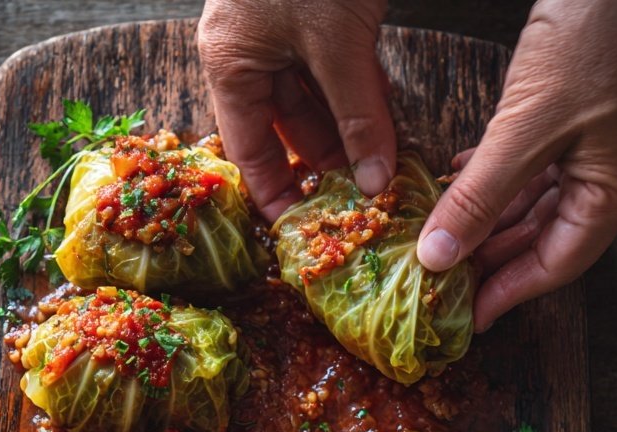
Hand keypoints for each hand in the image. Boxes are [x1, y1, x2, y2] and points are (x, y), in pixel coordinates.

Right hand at [198, 0, 394, 221]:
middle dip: (328, 159)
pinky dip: (358, 90)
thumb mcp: (338, 43)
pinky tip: (385, 112)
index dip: (277, 194)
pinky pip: (333, 65)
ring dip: (350, 126)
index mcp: (230, 64)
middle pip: (287, 127)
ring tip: (382, 158)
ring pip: (315, 97)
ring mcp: (281, 31)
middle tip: (362, 192)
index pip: (250, 151)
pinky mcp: (314, 12)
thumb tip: (375, 180)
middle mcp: (249, 51)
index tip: (304, 226)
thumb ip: (359, 115)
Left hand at [417, 0, 616, 331]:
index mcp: (615, 192)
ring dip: (486, 219)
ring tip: (440, 236)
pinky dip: (495, 179)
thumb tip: (438, 256)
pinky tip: (458, 180)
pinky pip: (533, 166)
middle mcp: (612, 177)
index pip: (555, 266)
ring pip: (533, 203)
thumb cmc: (596, 33)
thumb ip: (479, 197)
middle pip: (543, 239)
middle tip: (441, 279)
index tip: (465, 318)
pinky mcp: (581, 116)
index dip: (507, 294)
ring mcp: (599, 146)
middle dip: (490, 258)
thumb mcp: (526, 127)